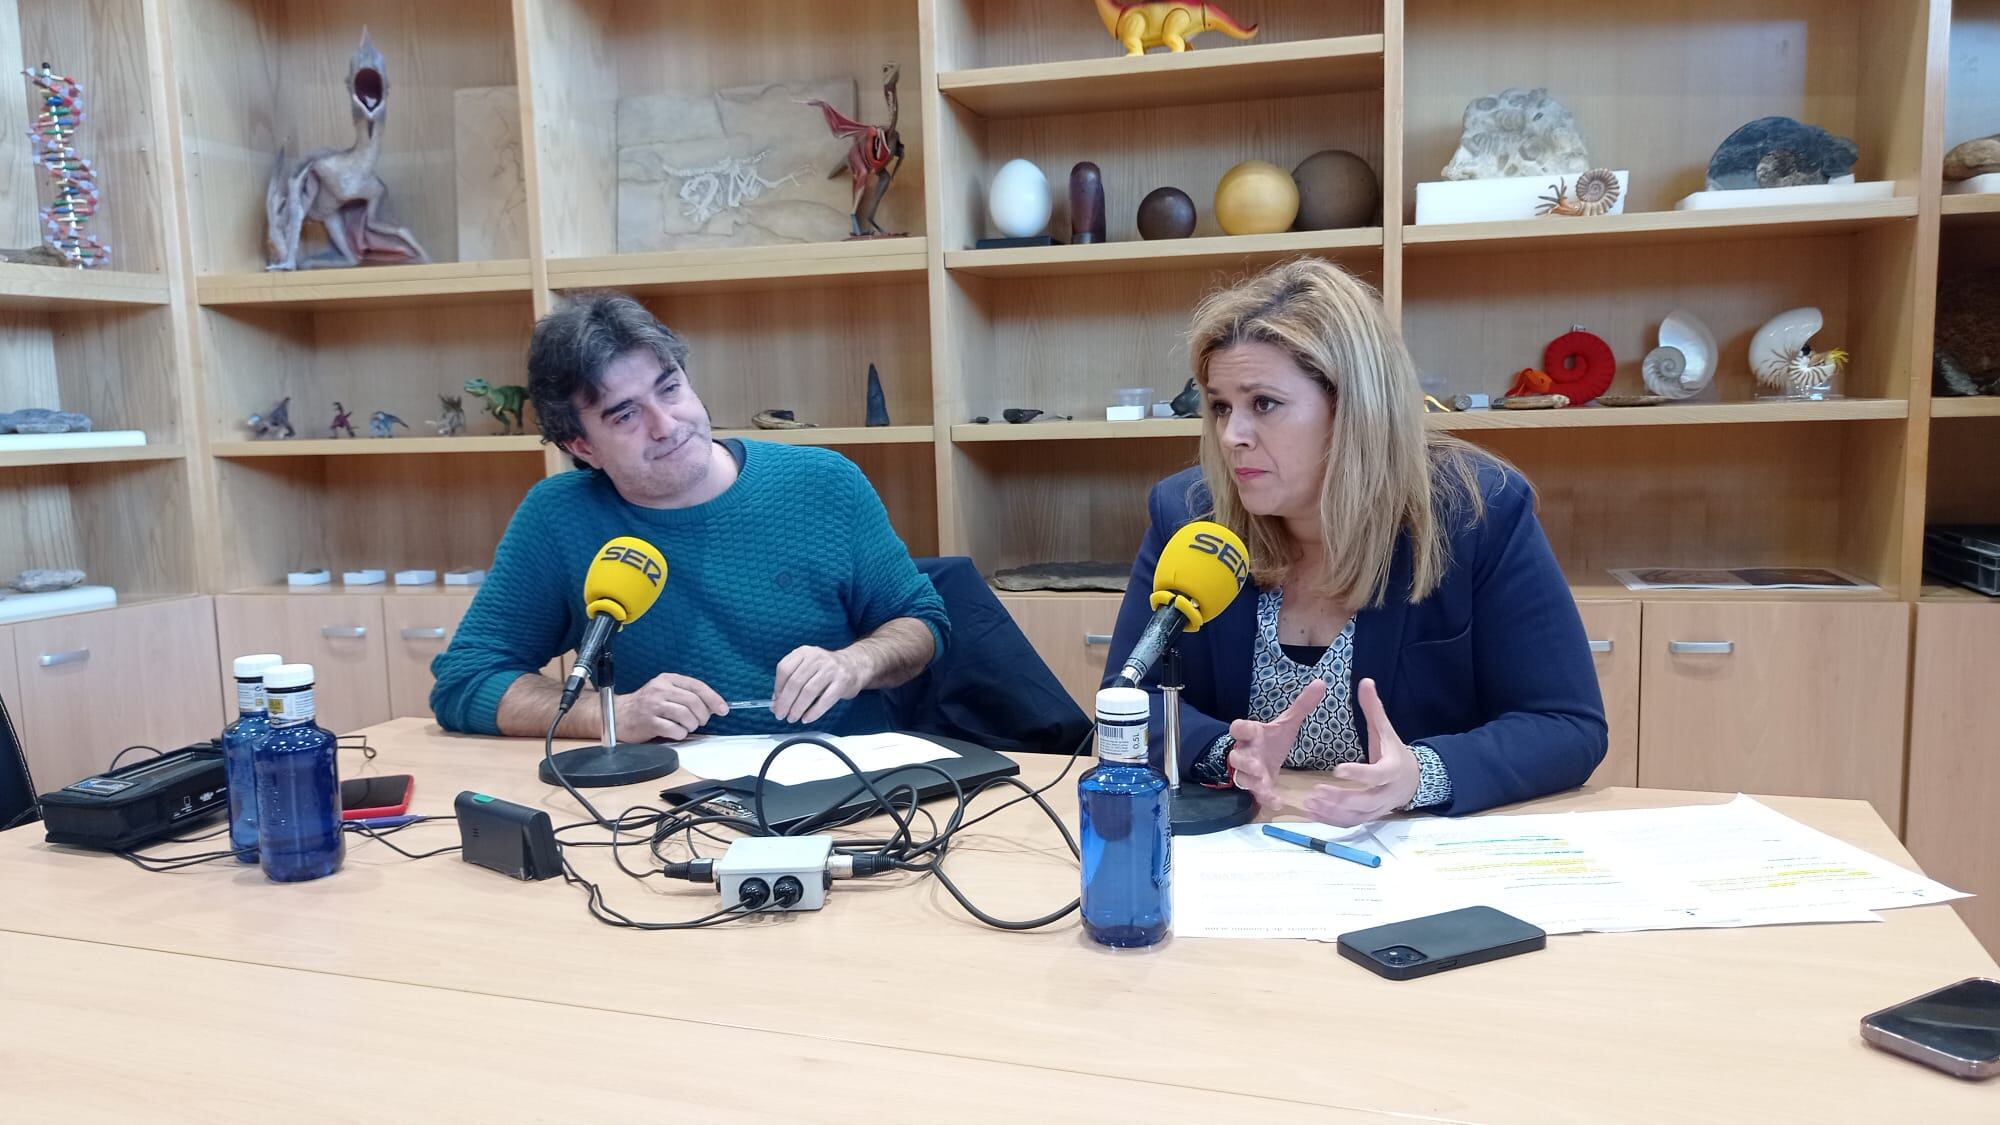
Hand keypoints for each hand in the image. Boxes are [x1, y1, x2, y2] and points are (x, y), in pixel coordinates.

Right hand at [613, 673, 726, 741]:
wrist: (619, 714)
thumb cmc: (646, 704)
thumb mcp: (665, 691)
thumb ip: (686, 694)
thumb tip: (713, 705)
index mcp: (667, 679)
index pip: (697, 686)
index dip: (713, 698)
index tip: (723, 709)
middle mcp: (660, 690)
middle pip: (693, 702)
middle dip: (703, 715)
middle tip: (701, 721)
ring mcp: (653, 706)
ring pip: (686, 716)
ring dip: (692, 725)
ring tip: (687, 726)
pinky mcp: (648, 722)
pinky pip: (674, 729)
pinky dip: (680, 733)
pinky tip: (676, 732)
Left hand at [772, 645, 866, 723]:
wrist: (854, 665)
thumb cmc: (826, 670)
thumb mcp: (807, 668)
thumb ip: (791, 682)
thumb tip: (775, 703)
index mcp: (804, 652)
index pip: (784, 669)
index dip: (777, 688)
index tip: (775, 702)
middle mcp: (817, 657)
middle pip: (795, 682)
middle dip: (785, 702)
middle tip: (781, 714)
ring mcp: (831, 669)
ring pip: (808, 692)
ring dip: (798, 708)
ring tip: (793, 718)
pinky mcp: (842, 681)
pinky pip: (825, 700)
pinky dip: (814, 712)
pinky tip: (807, 718)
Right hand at [1226, 678, 1327, 808]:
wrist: (1261, 759)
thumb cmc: (1271, 740)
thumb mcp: (1287, 723)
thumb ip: (1301, 706)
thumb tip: (1321, 683)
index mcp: (1252, 735)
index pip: (1239, 728)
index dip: (1241, 729)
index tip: (1249, 730)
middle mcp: (1246, 753)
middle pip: (1236, 757)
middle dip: (1244, 762)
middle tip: (1256, 766)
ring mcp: (1249, 772)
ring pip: (1243, 778)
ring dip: (1253, 782)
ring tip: (1265, 785)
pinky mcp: (1256, 786)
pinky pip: (1257, 794)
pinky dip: (1266, 798)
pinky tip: (1278, 802)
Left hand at [1301, 677, 1418, 826]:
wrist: (1414, 780)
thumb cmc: (1395, 752)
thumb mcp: (1387, 730)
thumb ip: (1374, 709)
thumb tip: (1366, 681)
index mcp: (1392, 769)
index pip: (1377, 774)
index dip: (1359, 773)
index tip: (1337, 769)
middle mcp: (1387, 793)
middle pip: (1365, 801)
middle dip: (1341, 798)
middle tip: (1316, 791)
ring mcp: (1379, 808)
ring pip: (1356, 815)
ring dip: (1332, 812)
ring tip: (1310, 802)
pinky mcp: (1370, 817)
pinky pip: (1351, 822)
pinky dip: (1332, 821)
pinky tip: (1313, 813)